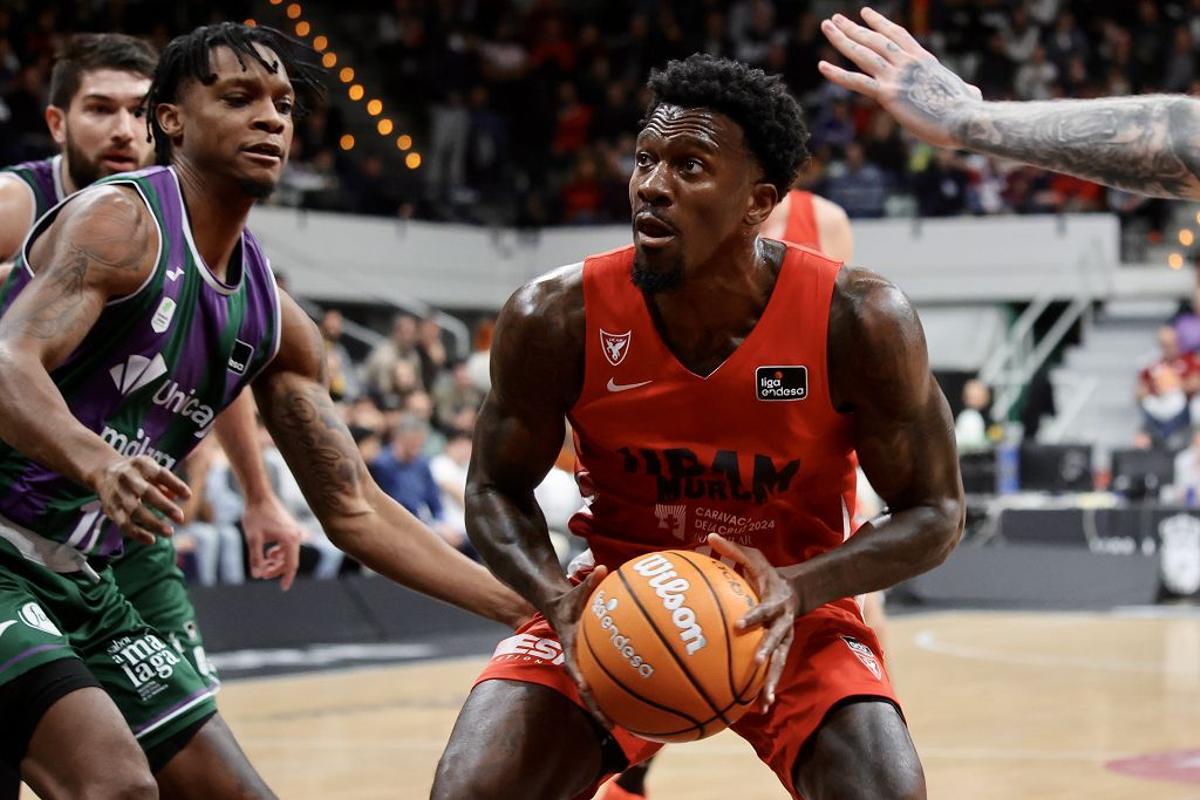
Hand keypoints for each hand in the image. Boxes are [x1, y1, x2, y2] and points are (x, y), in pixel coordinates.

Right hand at [94, 456, 190, 544]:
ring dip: (152, 523)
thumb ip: (167, 481)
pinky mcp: (110, 509)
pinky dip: (137, 533)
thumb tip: (183, 496)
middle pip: (146, 493)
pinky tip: (151, 540)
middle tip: (181, 518)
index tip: (188, 496)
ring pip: (134, 511)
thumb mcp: (151, 468)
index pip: (160, 474)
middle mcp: (127, 478)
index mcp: (140, 464)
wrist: (103, 471)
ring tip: (169, 533)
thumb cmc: (137, 472)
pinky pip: (123, 523)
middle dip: (164, 506)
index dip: (175, 484)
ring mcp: (117, 494)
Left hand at [241, 495, 302, 590]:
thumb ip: (256, 558)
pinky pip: (288, 546)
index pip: (291, 564)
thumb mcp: (253, 539)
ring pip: (288, 554)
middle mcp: (296, 535)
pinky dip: (279, 553)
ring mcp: (294, 531)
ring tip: (263, 565)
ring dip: (277, 562)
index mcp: (290, 539)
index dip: (287, 578)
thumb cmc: (255, 516)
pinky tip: (269, 554)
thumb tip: (257, 575)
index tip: (283, 589)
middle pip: (290, 560)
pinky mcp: (290, 529)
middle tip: (262, 575)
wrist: (259, 496)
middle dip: (277, 570)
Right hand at [541, 565, 610, 726]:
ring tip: (625, 726)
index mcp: (570, 646)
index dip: (580, 679)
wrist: (556, 610)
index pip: (574, 665)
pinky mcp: (592, 666)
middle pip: (585, 690)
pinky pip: (605, 681)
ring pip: (595, 692)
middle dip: (597, 708)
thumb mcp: (575, 591)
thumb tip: (602, 568)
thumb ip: (590, 582)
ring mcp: (584, 666)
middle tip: (612, 726)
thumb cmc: (569, 601)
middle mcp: (576, 661)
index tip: (586, 690)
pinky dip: (616, 693)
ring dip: (607, 708)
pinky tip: (636, 702)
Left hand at [707, 534, 796, 712]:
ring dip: (773, 680)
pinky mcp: (782, 650)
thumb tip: (708, 535)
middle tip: (756, 663)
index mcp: (775, 601)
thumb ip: (732, 549)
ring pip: (781, 662)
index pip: (764, 609)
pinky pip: (776, 670)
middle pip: (777, 639)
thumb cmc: (768, 573)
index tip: (739, 625)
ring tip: (765, 701)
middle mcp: (783, 622)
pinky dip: (770, 687)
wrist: (799, 589)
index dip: (753, 617)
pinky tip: (760, 707)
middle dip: (768, 651)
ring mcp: (785, 638)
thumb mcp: (754, 557)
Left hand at [818, 7, 981, 149]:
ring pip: (863, 53)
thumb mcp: (967, 94)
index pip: (896, 35)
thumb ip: (965, 90)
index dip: (878, 23)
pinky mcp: (888, 94)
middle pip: (874, 39)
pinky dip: (837, 74)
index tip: (864, 13)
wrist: (965, 118)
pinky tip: (821, 66)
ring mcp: (896, 76)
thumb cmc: (968, 112)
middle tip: (835, 19)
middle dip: (853, 28)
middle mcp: (907, 62)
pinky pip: (856, 82)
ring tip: (827, 26)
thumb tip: (973, 94)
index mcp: (923, 60)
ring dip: (842, 38)